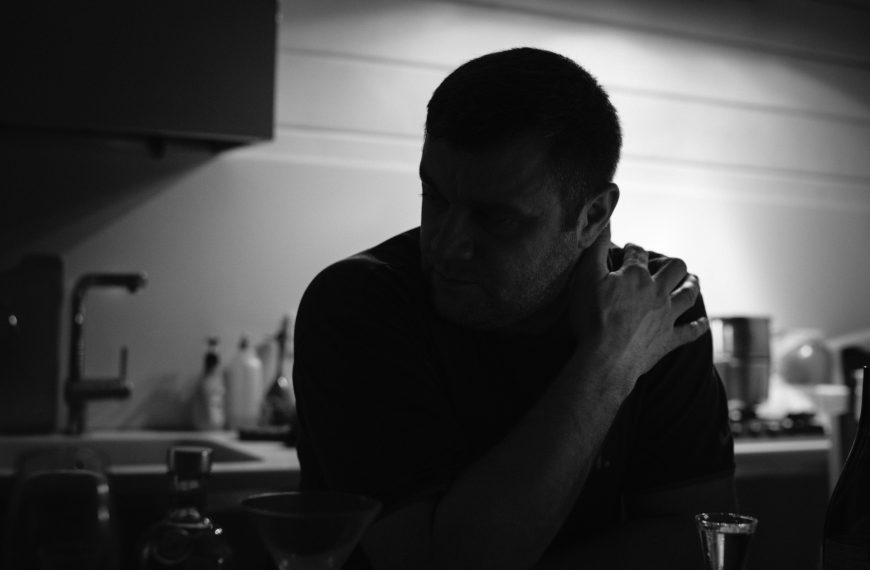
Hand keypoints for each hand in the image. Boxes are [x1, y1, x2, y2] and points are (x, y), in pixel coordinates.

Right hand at [570, 225, 708, 391]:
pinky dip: (699, 326)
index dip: (631, 249)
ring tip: (692, 280)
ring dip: (692, 284)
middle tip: (664, 263)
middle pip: (675, 268)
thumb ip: (595, 249)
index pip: (637, 253)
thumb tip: (601, 222)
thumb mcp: (586, 278)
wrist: (606, 359)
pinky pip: (691, 331)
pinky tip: (704, 322)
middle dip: (671, 262)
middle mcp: (657, 292)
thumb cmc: (592, 318)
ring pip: (689, 294)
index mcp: (636, 275)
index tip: (626, 250)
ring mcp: (667, 316)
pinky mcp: (669, 339)